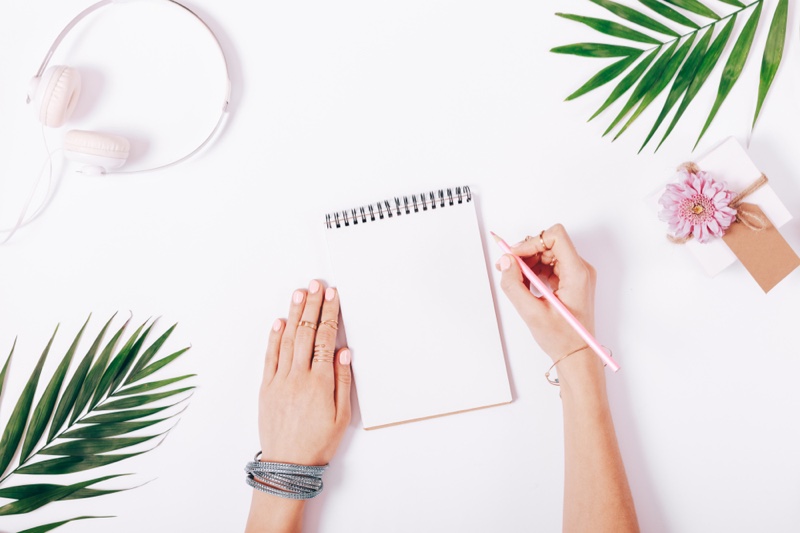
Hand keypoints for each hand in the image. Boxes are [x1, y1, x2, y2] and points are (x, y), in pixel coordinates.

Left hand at [259, 280, 351, 465]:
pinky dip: (274, 337)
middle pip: (305, 332)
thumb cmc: (318, 442)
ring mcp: (279, 380)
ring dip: (293, 313)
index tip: (332, 296)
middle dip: (312, 305)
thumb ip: (343, 381)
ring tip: (299, 292)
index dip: (329, 314)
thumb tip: (344, 352)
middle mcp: (298, 377)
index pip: (325, 338)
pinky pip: (270, 356)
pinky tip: (279, 321)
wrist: (287, 465)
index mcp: (320, 382)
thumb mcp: (342, 416)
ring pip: (287, 339)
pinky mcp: (266, 387)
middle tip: (317, 284)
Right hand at [496, 224, 596, 362]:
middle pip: (550, 244)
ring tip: (517, 281)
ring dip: (529, 262)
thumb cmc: (562, 338)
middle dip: (527, 253)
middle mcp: (580, 269)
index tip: (515, 256)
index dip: (532, 242)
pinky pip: (549, 265)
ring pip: (548, 253)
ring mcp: (576, 275)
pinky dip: (534, 271)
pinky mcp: (571, 281)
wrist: (577, 355)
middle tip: (509, 268)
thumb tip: (505, 262)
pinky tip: (527, 286)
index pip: (555, 237)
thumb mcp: (532, 313)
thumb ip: (514, 285)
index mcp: (577, 273)